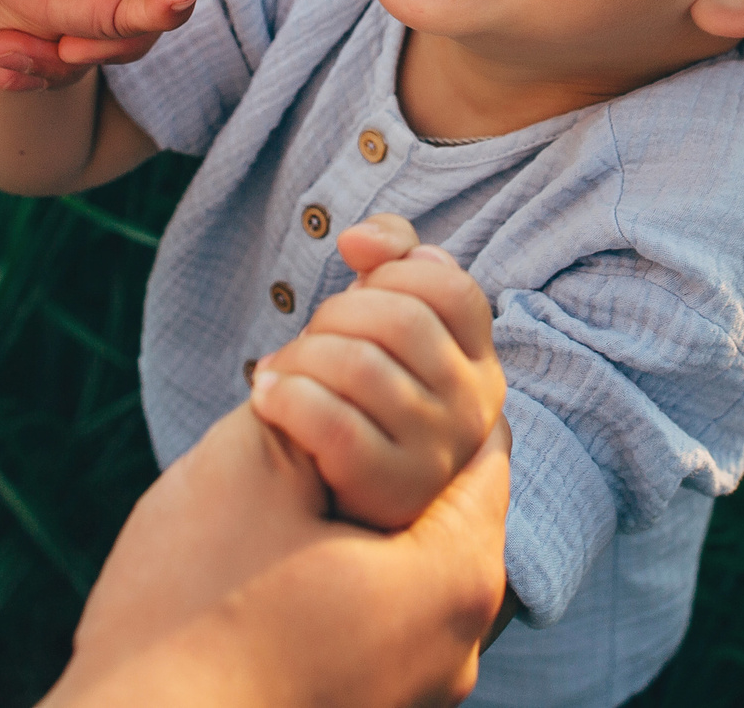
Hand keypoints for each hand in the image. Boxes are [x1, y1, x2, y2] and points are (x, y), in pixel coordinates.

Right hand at [46, 409, 509, 707]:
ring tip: (292, 478)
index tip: (363, 360)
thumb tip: (333, 373)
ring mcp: (415, 694)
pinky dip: (345, 575)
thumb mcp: (253, 466)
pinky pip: (380, 622)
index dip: (423, 383)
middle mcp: (458, 647)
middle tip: (319, 411)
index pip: (484, 444)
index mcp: (455, 578)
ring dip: (364, 513)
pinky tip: (276, 553)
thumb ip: (318, 402)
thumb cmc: (190, 608)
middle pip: (448, 509)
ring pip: (411, 566)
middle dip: (390, 447)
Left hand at [249, 215, 505, 531]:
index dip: (393, 272)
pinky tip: (264, 396)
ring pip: (359, 366)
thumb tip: (356, 240)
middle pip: (400, 320)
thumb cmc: (362, 397)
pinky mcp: (389, 490)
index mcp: (479, 363)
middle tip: (304, 338)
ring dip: (300, 357)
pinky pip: (332, 422)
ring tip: (276, 371)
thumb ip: (390, 262)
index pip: (451, 288)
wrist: (338, 502)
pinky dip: (287, 398)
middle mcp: (472, 408)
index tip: (352, 282)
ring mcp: (436, 452)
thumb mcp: (387, 325)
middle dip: (335, 314)